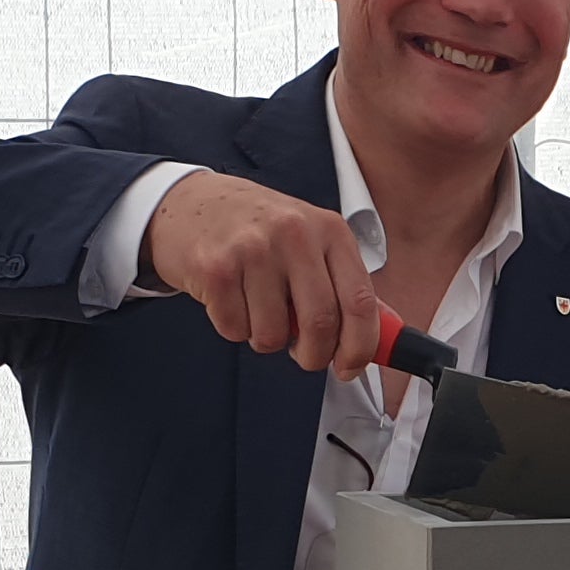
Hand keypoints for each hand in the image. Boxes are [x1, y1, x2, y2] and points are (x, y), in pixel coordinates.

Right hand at [140, 170, 380, 374]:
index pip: (360, 301)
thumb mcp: (309, 241)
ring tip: (258, 308)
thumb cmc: (255, 227)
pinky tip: (231, 297)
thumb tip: (381, 337)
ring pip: (273, 335)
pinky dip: (235, 328)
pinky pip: (235, 330)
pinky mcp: (215, 268)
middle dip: (313, 356)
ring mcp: (253, 249)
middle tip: (304, 355)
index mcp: (329, 230)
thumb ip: (342, 285)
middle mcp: (295, 234)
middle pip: (321, 324)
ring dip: (267, 339)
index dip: (361, 346)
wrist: (189, 202)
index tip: (351, 367)